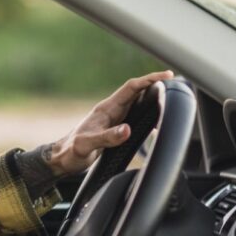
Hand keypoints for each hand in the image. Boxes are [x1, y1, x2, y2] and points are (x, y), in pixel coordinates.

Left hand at [43, 71, 173, 176]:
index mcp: (106, 109)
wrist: (62, 159)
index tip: (166, 76)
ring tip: (168, 96)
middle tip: (174, 83)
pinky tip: (154, 119)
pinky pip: (134, 115)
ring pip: (136, 102)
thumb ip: (107, 137)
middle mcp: (111, 111)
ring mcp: (113, 119)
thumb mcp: (88, 145)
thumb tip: (127, 129)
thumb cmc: (71, 151)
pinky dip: (147, 113)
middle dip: (155, 84)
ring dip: (152, 97)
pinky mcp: (114, 128)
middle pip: (137, 91)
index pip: (131, 88)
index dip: (149, 80)